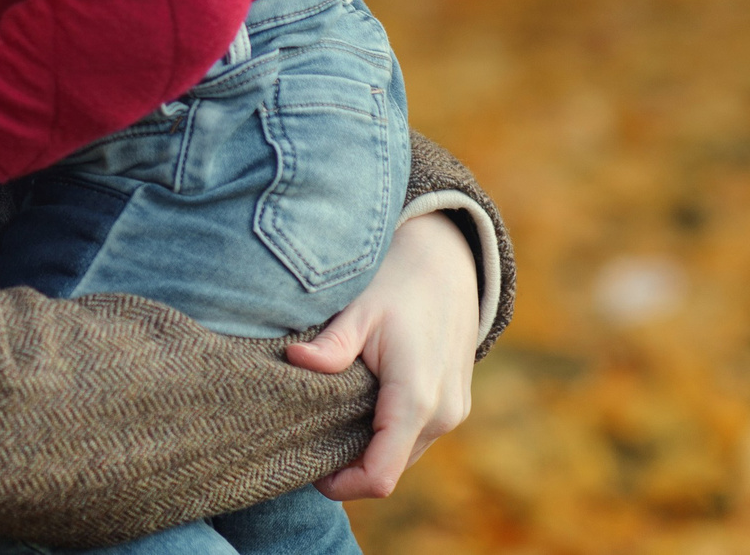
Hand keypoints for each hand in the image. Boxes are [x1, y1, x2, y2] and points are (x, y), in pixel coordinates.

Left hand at [285, 210, 478, 499]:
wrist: (447, 264)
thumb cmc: (398, 283)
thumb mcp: (360, 309)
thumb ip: (333, 345)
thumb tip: (295, 360)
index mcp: (416, 399)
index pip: (380, 474)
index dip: (342, 485)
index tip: (308, 470)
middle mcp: (442, 415)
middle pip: (388, 468)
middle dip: (349, 465)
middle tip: (307, 438)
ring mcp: (453, 413)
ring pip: (402, 455)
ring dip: (368, 447)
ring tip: (329, 417)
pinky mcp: (454, 407)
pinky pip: (415, 437)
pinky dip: (386, 433)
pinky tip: (358, 404)